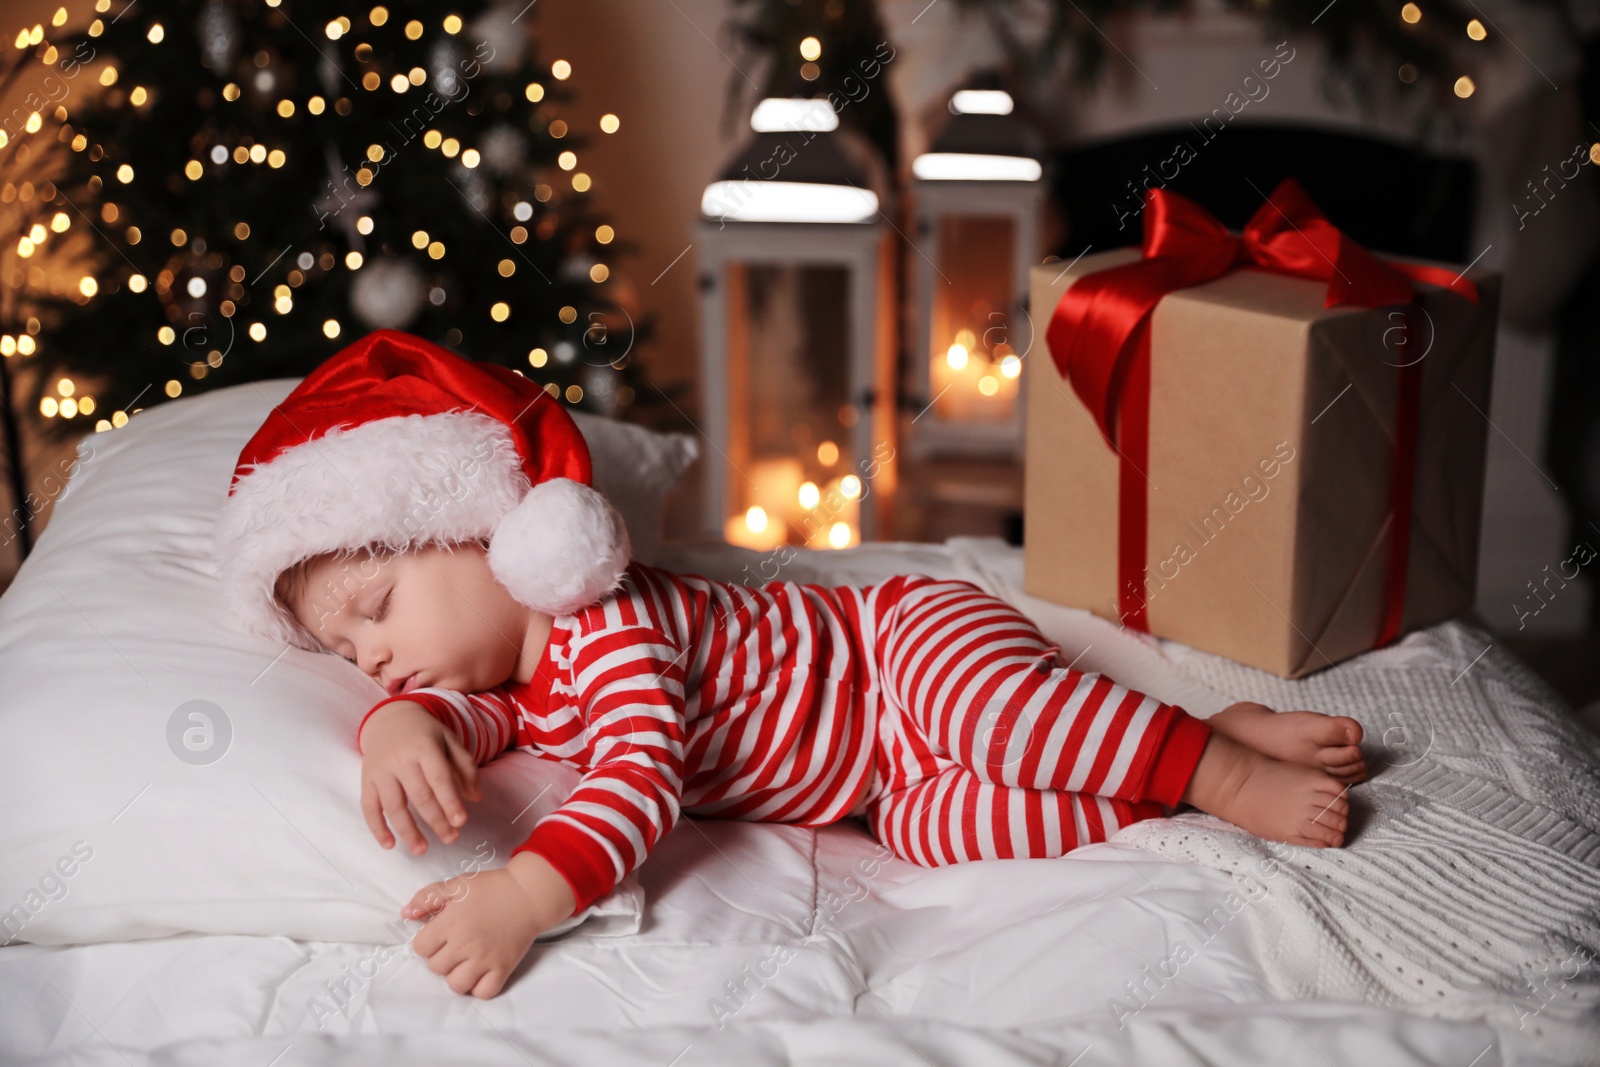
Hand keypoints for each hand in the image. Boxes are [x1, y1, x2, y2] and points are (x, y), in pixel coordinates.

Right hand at [359, 700, 480, 854]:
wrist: (389, 719)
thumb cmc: (426, 734)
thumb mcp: (450, 741)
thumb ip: (465, 767)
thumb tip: (476, 798)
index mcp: (425, 747)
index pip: (439, 778)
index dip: (450, 802)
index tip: (461, 822)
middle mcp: (400, 759)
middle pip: (419, 796)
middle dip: (436, 821)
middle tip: (451, 838)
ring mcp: (381, 770)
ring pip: (393, 806)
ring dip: (408, 831)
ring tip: (422, 850)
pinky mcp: (366, 780)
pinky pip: (369, 807)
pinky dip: (377, 828)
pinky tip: (389, 845)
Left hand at [405, 852, 578, 997]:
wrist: (529, 894)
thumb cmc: (492, 887)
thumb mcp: (457, 884)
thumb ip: (428, 897)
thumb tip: (405, 914)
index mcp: (451, 923)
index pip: (420, 948)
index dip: (426, 941)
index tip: (439, 935)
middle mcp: (465, 944)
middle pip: (435, 968)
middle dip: (441, 957)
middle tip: (454, 945)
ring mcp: (485, 959)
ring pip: (456, 985)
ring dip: (457, 975)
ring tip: (465, 962)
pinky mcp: (503, 968)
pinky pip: (483, 993)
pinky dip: (479, 987)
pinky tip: (481, 973)